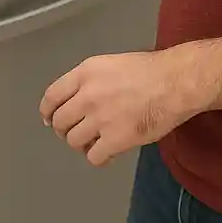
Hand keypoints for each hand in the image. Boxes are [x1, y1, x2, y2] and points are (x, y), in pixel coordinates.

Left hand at [39, 50, 194, 166]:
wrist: (174, 82)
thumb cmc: (147, 70)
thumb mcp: (110, 64)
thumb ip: (90, 80)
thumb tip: (77, 98)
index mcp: (84, 73)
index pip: (51, 96)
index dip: (47, 111)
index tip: (49, 119)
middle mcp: (86, 95)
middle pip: (59, 121)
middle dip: (64, 129)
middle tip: (76, 132)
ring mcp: (99, 118)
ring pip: (73, 140)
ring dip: (81, 144)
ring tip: (94, 141)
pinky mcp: (115, 140)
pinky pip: (93, 157)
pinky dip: (98, 157)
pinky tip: (107, 153)